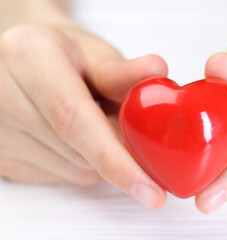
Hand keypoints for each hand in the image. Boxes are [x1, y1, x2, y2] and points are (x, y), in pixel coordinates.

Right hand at [0, 23, 167, 208]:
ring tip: (91, 118)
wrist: (26, 62)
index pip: (73, 120)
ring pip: (75, 169)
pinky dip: (81, 160)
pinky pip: (62, 175)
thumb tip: (158, 71)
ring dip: (99, 154)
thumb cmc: (65, 56)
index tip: (150, 189)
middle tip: (126, 124)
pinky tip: (72, 133)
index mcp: (29, 58)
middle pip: (79, 152)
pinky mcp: (1, 157)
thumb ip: (123, 72)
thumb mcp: (95, 54)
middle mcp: (2, 95)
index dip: (115, 159)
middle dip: (118, 150)